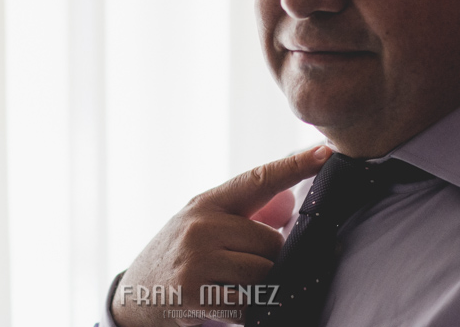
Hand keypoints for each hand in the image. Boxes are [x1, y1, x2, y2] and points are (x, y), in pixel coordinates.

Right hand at [111, 146, 331, 326]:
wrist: (134, 296)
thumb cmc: (178, 256)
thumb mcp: (201, 224)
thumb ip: (242, 215)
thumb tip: (290, 205)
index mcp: (207, 203)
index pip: (258, 179)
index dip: (294, 165)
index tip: (325, 151)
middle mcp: (201, 226)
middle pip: (271, 241)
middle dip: (268, 258)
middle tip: (242, 267)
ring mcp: (197, 259)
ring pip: (264, 272)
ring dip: (260, 285)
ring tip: (233, 285)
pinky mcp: (195, 293)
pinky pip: (249, 303)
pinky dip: (250, 308)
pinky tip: (228, 302)